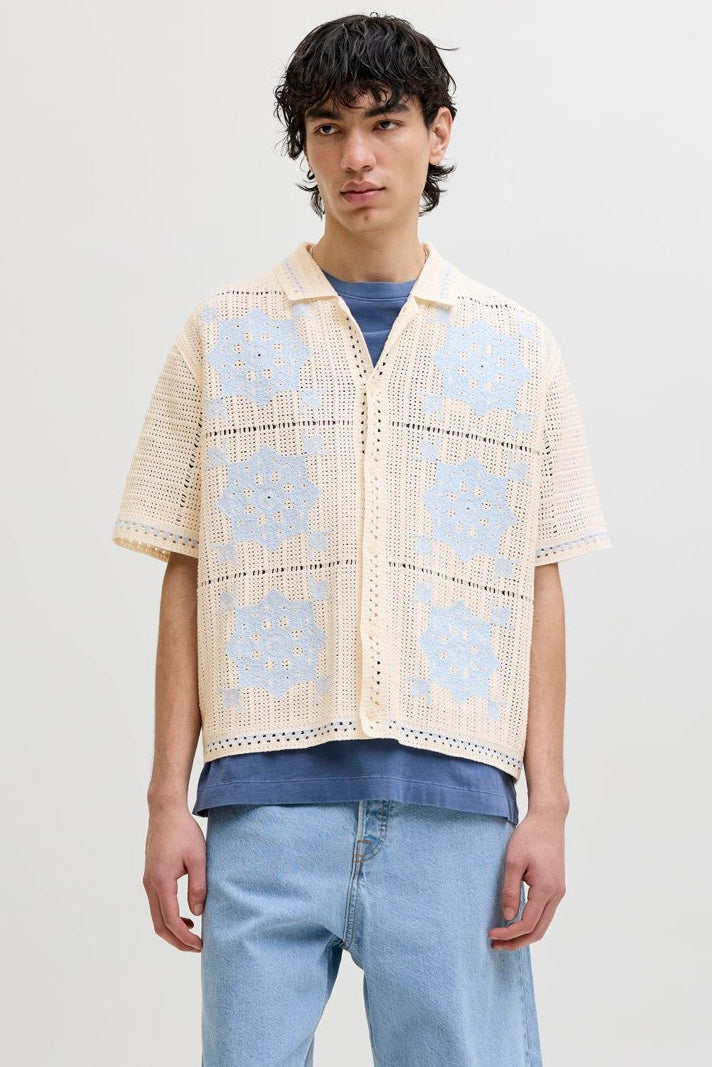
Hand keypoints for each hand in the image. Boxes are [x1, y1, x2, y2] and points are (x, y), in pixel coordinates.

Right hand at [143, 805, 205, 951]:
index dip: (185, 937)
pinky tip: (187, 917)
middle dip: (177, 941)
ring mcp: (148, 881)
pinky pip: (157, 906)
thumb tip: (197, 914)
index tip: (201, 945)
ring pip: (156, 917)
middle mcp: (150, 884)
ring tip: (194, 936)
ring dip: (173, 931)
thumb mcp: (198, 858)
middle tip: (198, 947)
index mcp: (161, 881)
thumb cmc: (183, 832)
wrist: (165, 812)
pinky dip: (169, 918)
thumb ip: (198, 886)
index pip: (171, 920)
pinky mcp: (151, 877)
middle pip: (159, 925)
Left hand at [488, 806, 565, 950]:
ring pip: (543, 924)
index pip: (527, 924)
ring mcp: (559, 891)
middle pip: (538, 931)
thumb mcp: (513, 862)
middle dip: (517, 942)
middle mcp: (557, 894)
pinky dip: (531, 923)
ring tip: (503, 937)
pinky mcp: (556, 887)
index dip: (509, 934)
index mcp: (546, 889)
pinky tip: (515, 922)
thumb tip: (507, 917)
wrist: (548, 820)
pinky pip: (545, 913)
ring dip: (524, 934)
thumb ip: (510, 891)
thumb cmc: (529, 837)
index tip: (491, 935)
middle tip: (495, 945)